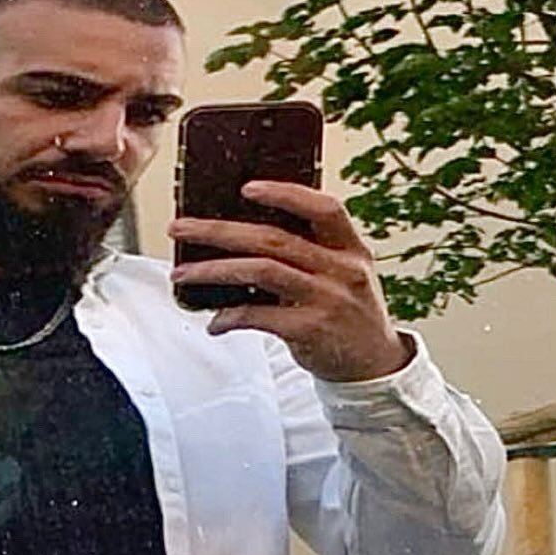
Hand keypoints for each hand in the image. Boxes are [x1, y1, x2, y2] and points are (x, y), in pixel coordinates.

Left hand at [168, 180, 413, 381]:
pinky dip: (230, 316)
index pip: (325, 208)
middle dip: (219, 231)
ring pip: (260, 271)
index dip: (286, 194)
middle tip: (180, 228)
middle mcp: (342, 271)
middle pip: (273, 239)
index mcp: (351, 249)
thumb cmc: (349, 315)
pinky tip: (215, 322)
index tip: (246, 188)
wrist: (375, 367)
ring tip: (182, 273)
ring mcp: (327, 300)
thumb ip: (312, 254)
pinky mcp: (311, 331)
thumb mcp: (345, 276)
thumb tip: (246, 236)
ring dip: (213, 270)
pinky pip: (258, 316)